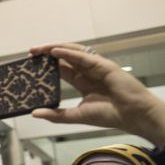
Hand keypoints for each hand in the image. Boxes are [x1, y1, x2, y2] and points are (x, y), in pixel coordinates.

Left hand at [30, 43, 164, 145]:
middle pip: (65, 58)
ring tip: (39, 49)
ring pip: (73, 53)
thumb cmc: (110, 115)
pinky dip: (69, 53)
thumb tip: (34, 113)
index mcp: (82, 82)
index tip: (30, 64)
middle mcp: (88, 72)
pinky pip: (84, 57)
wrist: (133, 116)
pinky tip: (55, 52)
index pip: (61, 69)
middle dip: (47, 54)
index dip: (46, 65)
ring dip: (55, 49)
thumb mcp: (77, 116)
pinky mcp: (105, 65)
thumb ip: (56, 115)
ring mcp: (97, 67)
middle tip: (30, 52)